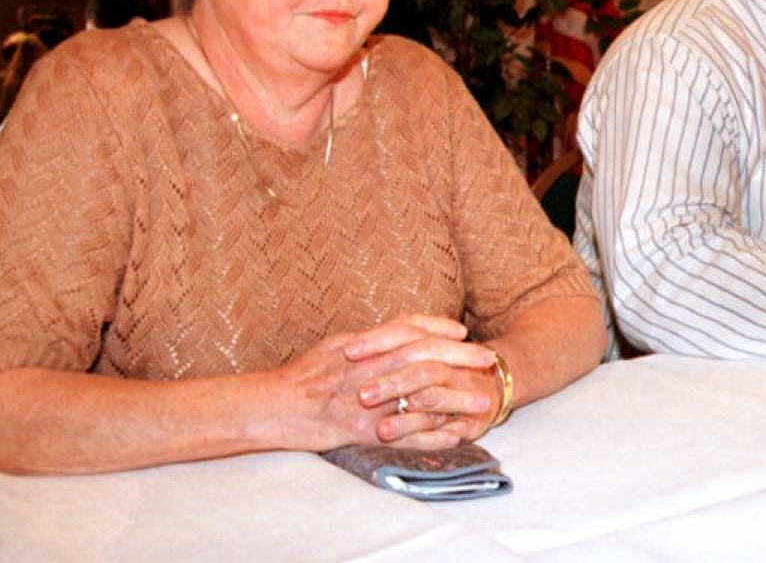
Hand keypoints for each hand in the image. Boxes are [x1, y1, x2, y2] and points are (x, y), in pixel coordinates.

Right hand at [268, 314, 489, 452]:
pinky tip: (456, 435)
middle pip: (426, 358)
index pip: (411, 330)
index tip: (464, 332)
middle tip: (489, 360)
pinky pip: (406, 434)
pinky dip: (432, 435)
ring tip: (484, 404)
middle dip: (461, 358)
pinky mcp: (365, 432)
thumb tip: (398, 332)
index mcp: (366, 346)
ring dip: (456, 399)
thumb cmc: (303, 375)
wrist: (276, 407)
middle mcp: (372, 370)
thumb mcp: (338, 344)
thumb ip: (371, 340)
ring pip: (422, 397)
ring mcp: (370, 402)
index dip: (440, 329)